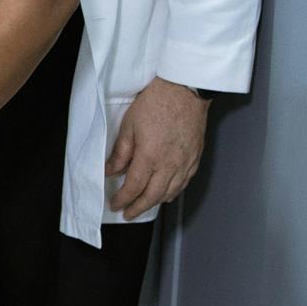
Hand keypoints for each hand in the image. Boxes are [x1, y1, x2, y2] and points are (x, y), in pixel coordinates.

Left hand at [106, 76, 209, 219]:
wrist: (185, 91)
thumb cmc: (155, 104)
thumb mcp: (129, 125)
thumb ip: (121, 152)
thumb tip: (111, 171)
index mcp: (150, 157)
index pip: (134, 187)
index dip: (123, 199)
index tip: (115, 204)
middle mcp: (170, 165)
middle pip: (153, 196)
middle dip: (138, 207)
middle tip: (127, 213)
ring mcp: (185, 164)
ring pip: (170, 192)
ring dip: (155, 203)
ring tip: (143, 206)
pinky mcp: (195, 159)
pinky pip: (184, 183)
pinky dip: (173, 193)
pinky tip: (166, 194)